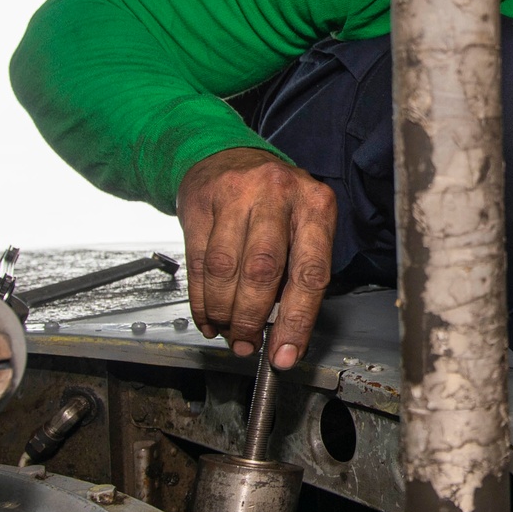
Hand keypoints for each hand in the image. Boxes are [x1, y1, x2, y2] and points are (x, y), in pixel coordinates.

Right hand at [177, 147, 335, 368]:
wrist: (229, 157)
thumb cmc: (275, 202)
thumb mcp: (302, 225)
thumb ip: (298, 273)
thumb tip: (286, 333)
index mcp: (316, 204)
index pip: (310, 272)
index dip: (297, 320)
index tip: (285, 354)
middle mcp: (278, 194)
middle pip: (262, 271)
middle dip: (252, 319)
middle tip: (248, 345)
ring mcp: (237, 194)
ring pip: (225, 269)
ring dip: (224, 312)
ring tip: (229, 332)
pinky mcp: (200, 201)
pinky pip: (197, 263)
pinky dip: (201, 300)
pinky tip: (208, 317)